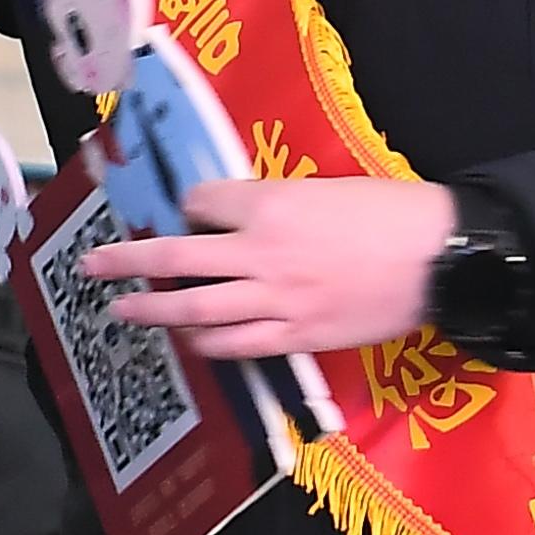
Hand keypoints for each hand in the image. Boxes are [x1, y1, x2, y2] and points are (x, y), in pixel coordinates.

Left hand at [86, 174, 455, 362]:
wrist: (442, 258)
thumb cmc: (392, 213)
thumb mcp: (327, 189)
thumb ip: (278, 206)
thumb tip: (240, 220)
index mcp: (270, 204)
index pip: (201, 204)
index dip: (188, 207)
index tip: (184, 212)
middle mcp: (260, 253)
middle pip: (174, 258)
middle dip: (126, 260)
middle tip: (93, 265)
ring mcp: (275, 300)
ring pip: (194, 310)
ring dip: (151, 311)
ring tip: (122, 312)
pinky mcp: (296, 337)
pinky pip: (234, 345)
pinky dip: (205, 343)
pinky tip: (189, 340)